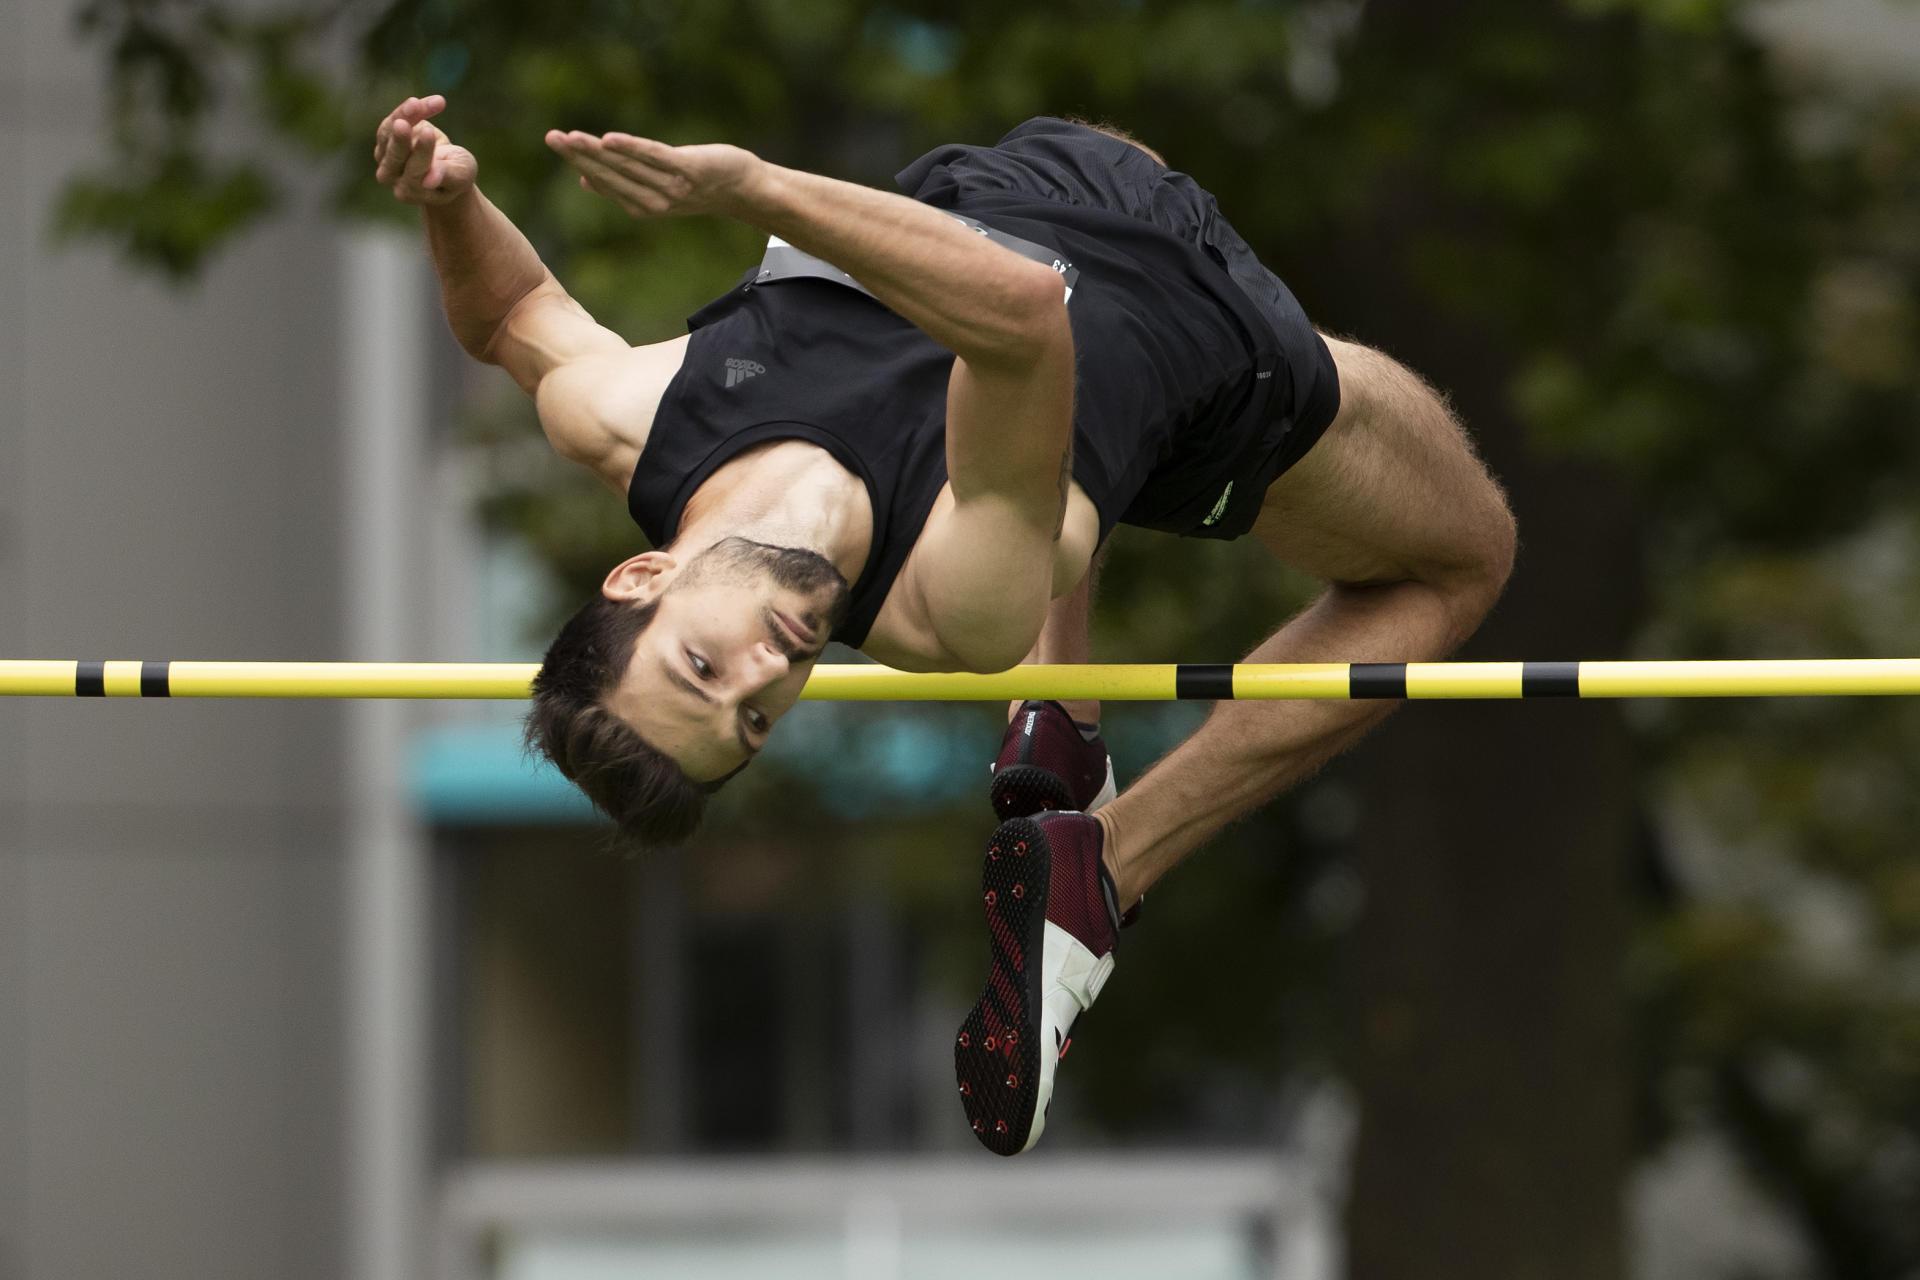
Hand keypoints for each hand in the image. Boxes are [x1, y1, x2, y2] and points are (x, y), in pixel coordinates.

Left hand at [373, 95, 477, 206]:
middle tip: (402, 124)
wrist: (447, 168)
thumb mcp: (461, 175)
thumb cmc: (457, 176)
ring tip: (417, 104)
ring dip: (403, 116)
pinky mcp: (387, 136)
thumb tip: (429, 180)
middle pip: (394, 156)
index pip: (413, 173)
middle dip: (400, 139)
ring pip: (388, 134)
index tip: (429, 134)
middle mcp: (392, 176)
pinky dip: (411, 109)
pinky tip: (433, 101)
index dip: (421, 153)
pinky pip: (395, 119)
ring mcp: (385, 155)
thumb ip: (447, 176)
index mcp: (411, 191)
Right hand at [545, 131, 767, 219]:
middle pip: (609, 173)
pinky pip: (654, 158)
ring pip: (626, 166)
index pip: (603, 180)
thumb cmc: (700, 184)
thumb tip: (585, 180)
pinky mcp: (688, 169)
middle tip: (551, 137)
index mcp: (642, 206)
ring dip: (596, 151)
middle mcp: (653, 201)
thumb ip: (624, 184)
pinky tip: (609, 139)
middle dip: (578, 155)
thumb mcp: (659, 186)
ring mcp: (671, 186)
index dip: (578, 161)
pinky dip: (631, 149)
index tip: (555, 141)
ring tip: (570, 137)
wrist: (745, 189)